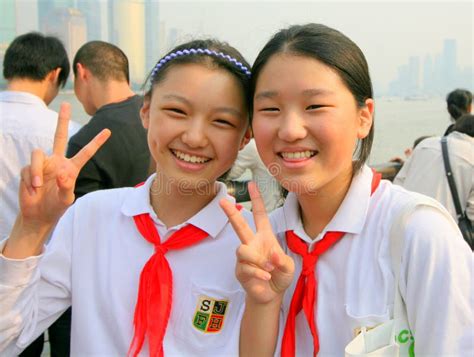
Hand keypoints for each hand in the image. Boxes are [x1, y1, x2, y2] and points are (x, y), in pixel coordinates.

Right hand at [18, 102, 110, 229]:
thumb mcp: (65, 199)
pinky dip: (30, 180)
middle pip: (60, 136)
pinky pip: (27, 168)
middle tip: (66, 104)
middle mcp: (58, 161)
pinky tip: (32, 190)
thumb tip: (62, 174)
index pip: (86, 152)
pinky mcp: (28, 169)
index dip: (96, 142)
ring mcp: (43, 164)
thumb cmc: (55, 206)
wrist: (38, 214)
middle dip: (62, 120)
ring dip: (36, 171)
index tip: (108, 131)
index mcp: (71, 167)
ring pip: (37, 153)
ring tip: (38, 186)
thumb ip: (66, 187)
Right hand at [220, 182, 293, 304]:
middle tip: (222, 201)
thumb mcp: (288, 267)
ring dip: (258, 260)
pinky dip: (259, 273)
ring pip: (243, 249)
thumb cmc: (280, 275)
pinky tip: (266, 277)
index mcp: (264, 237)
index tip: (252, 184)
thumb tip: (271, 255)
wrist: (272, 294)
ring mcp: (244, 257)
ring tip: (269, 268)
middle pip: (239, 225)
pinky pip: (246, 267)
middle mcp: (252, 243)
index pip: (260, 215)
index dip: (257, 199)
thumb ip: (282, 261)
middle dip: (230, 213)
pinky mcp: (240, 270)